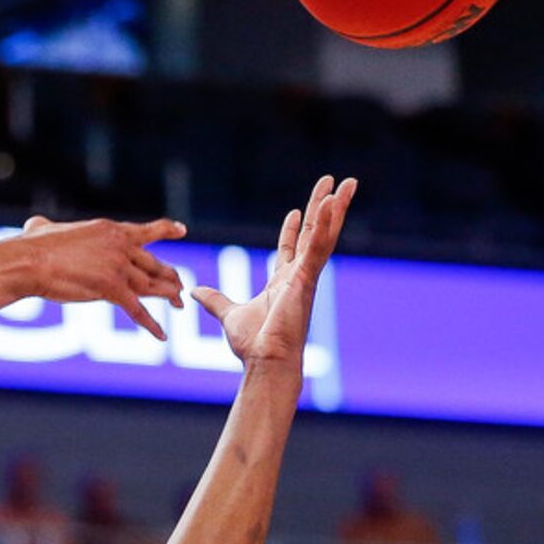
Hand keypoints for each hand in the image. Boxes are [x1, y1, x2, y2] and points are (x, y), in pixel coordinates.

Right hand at [17, 216, 185, 342]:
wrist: (29, 261)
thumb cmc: (30, 247)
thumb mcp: (42, 228)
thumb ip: (45, 226)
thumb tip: (34, 225)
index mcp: (110, 230)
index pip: (145, 231)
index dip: (166, 230)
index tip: (182, 230)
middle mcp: (121, 246)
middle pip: (154, 263)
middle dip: (170, 276)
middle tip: (180, 287)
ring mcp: (119, 267)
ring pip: (152, 285)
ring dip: (168, 296)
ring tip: (179, 306)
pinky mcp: (112, 288)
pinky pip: (138, 309)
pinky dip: (151, 324)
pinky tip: (161, 334)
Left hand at [193, 175, 353, 371]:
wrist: (264, 360)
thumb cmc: (253, 344)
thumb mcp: (228, 314)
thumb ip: (214, 300)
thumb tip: (195, 292)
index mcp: (283, 283)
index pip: (290, 248)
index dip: (293, 229)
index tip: (295, 211)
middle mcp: (299, 276)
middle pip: (314, 233)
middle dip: (324, 208)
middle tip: (336, 183)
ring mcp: (306, 276)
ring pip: (324, 234)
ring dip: (336, 208)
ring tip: (348, 183)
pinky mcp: (307, 279)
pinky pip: (318, 246)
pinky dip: (327, 224)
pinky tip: (333, 203)